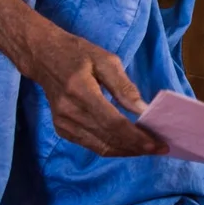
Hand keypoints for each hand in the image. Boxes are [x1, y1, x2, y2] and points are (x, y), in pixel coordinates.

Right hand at [19, 19, 167, 157]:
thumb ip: (124, 87)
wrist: (43, 56)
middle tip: (161, 148)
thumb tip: (143, 110)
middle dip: (137, 147)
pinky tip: (128, 144)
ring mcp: (63, 124)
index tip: (158, 144)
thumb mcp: (105, 60)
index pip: (113, 124)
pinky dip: (113, 147)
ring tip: (148, 148)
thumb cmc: (77, 53)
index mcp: (80, 92)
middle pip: (109, 139)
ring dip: (127, 151)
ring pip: (101, 147)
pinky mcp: (62, 129)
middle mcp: (69, 113)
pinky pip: (92, 145)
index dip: (137, 138)